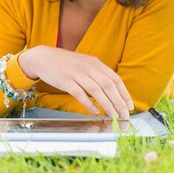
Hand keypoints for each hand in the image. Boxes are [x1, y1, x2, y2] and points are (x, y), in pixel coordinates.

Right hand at [18, 46, 133, 118]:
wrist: (44, 57)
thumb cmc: (66, 64)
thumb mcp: (85, 65)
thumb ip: (97, 76)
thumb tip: (110, 92)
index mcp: (96, 64)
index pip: (115, 79)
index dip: (124, 93)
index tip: (129, 106)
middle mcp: (88, 67)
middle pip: (108, 85)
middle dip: (118, 102)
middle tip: (123, 115)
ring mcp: (76, 73)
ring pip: (96, 90)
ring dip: (106, 104)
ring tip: (113, 115)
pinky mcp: (65, 80)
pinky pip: (79, 93)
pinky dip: (88, 103)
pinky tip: (94, 110)